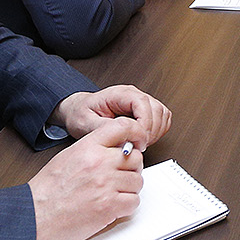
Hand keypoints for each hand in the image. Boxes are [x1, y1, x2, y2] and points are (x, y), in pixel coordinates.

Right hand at [29, 117, 146, 239]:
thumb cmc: (48, 190)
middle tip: (121, 176)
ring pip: (138, 181)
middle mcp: (99, 163)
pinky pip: (134, 201)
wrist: (37, 215)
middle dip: (131, 168)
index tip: (139, 143)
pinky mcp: (109, 206)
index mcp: (88, 147)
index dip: (136, 134)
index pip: (123, 127)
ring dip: (129, 189)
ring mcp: (105, 185)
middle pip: (136, 158)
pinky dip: (127, 205)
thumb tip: (117, 147)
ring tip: (114, 193)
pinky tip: (114, 205)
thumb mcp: (68, 156)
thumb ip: (94, 148)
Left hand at [54, 84, 172, 148]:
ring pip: (162, 114)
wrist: (78, 112)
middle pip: (157, 109)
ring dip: (156, 132)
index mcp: (119, 94)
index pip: (143, 103)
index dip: (144, 123)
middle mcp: (133, 96)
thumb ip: (104, 128)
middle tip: (138, 145)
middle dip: (151, 131)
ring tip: (141, 143)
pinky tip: (145, 140)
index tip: (137, 141)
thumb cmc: (81, 114)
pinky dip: (158, 131)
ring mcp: (141, 103)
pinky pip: (162, 119)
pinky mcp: (145, 112)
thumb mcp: (85, 123)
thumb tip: (122, 134)